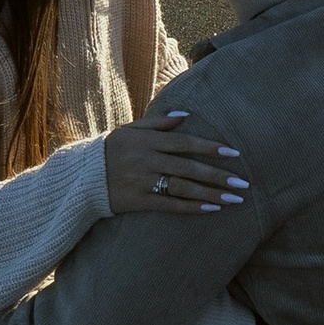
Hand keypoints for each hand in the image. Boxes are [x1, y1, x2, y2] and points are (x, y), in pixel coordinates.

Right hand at [103, 110, 247, 217]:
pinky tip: (211, 209)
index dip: (210, 148)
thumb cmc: (110, 150)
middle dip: (218, 175)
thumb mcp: (130, 130)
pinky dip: (191, 207)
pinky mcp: (138, 202)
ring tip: (234, 198)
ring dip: (211, 193)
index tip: (233, 154)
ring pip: (183, 188)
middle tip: (243, 182)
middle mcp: (146, 160)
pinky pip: (169, 205)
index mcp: (147, 140)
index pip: (185, 143)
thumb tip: (186, 116)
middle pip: (189, 168)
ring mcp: (142, 182)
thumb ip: (157, 122)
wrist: (81, 178)